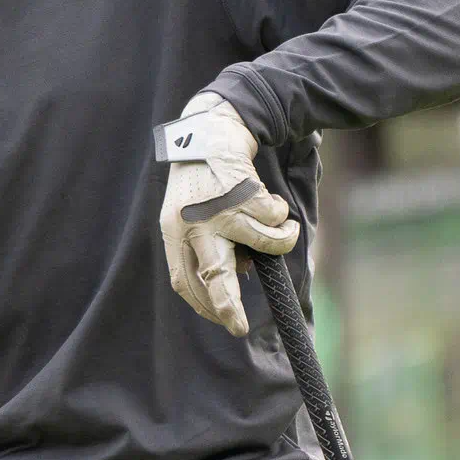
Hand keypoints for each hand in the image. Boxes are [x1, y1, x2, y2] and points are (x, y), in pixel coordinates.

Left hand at [155, 94, 299, 335]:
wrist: (210, 132)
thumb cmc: (201, 180)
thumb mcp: (187, 213)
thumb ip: (203, 245)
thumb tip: (236, 276)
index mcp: (174, 231)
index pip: (183, 279)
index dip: (201, 303)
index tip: (221, 319)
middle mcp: (194, 224)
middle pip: (213, 275)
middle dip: (228, 306)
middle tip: (239, 327)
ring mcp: (220, 210)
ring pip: (264, 243)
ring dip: (280, 241)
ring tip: (284, 233)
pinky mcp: (244, 194)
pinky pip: (275, 219)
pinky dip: (281, 215)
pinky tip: (272, 202)